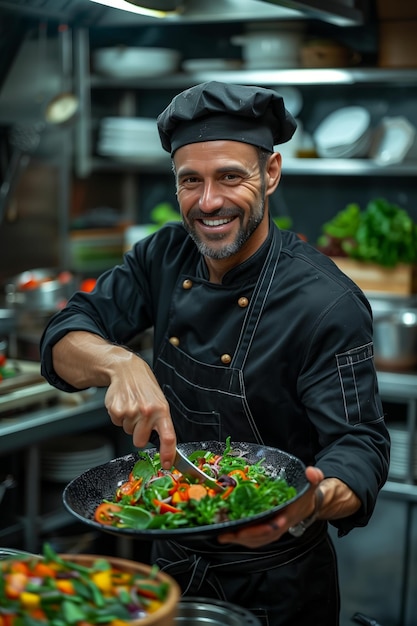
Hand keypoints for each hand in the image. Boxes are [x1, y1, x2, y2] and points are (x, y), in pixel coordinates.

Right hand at [104, 351, 176, 468]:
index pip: (168, 437)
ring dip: (129, 423)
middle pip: (140, 441)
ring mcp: (131, 412)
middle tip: (140, 419)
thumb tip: (166, 445)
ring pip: (128, 432)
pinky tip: (124, 405)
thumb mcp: (160, 402)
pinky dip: (119, 417)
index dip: (168, 453)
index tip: (167, 464)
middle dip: (139, 434)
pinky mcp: (116, 411)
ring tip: (132, 407)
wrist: (127, 370)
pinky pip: (117, 424)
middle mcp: (147, 412)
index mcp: (162, 410)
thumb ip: (161, 423)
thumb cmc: (145, 387)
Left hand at [217, 466, 323, 547]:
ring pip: (254, 540)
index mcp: (287, 517)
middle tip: (228, 532)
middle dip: (244, 535)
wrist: (305, 507)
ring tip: (223, 534)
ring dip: (239, 539)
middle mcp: (277, 527)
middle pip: (260, 536)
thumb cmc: (303, 497)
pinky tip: (227, 534)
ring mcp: (270, 531)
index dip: (264, 528)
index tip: (250, 527)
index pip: (275, 526)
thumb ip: (313, 478)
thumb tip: (312, 472)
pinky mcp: (264, 531)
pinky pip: (252, 539)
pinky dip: (240, 538)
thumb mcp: (309, 486)